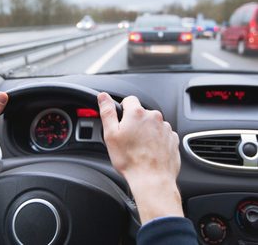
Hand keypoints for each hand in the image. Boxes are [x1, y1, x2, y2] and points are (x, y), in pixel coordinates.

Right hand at [98, 92, 182, 223]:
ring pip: (152, 124)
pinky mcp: (173, 139)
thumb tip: (103, 96)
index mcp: (137, 113)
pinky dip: (157, 140)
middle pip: (141, 113)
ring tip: (140, 148)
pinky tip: (150, 151)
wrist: (152, 180)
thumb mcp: (111, 134)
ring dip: (147, 131)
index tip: (122, 122)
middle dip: (135, 122)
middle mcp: (154, 117)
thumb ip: (107, 112)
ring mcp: (165, 128)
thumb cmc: (130, 160)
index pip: (129, 100)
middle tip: (129, 139)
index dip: (123, 110)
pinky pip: (162, 134)